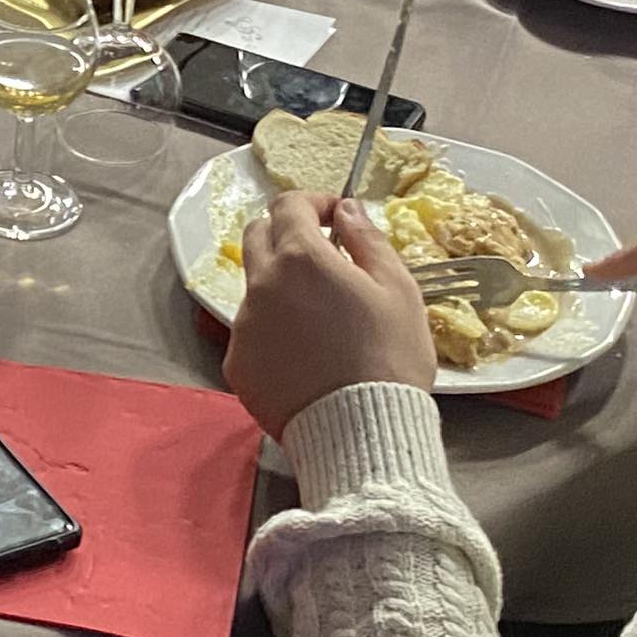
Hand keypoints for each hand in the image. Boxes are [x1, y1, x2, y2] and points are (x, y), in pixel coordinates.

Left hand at [223, 192, 437, 437]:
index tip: (334, 216)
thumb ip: (367, 239)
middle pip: (257, 236)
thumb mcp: (398, 289)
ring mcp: (244, 327)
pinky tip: (305, 353)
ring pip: (255, 287)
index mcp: (300, 258)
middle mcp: (262, 286)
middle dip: (285, 233)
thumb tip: (346, 210)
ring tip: (320, 316)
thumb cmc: (390, 358)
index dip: (313, 202)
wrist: (362, 434)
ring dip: (280, 285)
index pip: (288, 205)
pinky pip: (250, 332)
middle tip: (321, 254)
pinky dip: (273, 329)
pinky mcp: (238, 365)